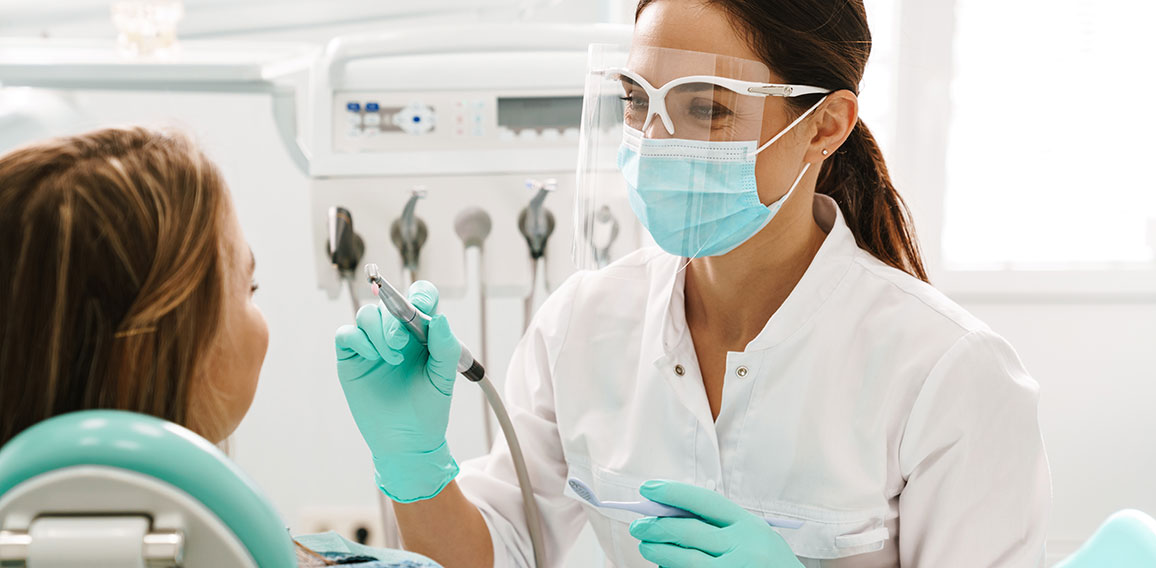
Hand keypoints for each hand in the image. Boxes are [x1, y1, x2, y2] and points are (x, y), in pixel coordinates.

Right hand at [334, 281, 461, 502]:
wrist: (407, 442)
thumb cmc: (428, 410)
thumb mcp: (443, 378)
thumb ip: (445, 347)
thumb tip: (440, 319)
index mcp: (422, 333)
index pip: (419, 298)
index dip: (419, 295)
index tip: (419, 309)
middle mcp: (396, 334)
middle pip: (389, 304)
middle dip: (394, 319)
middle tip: (400, 343)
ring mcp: (372, 346)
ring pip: (367, 315)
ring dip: (378, 331)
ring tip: (391, 358)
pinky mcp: (352, 359)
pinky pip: (346, 334)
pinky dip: (358, 339)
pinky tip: (372, 357)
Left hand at [629, 480, 802, 567]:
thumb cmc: (768, 562)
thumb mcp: (754, 536)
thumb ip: (721, 525)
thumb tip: (672, 513)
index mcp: (749, 526)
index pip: (705, 502)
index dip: (673, 492)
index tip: (649, 488)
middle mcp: (743, 547)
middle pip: (689, 531)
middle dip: (657, 526)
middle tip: (639, 525)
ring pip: (684, 560)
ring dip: (658, 552)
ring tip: (645, 546)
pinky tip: (664, 567)